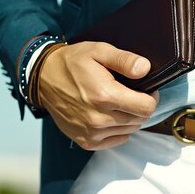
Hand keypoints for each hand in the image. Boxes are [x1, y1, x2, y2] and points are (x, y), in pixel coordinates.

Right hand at [38, 41, 158, 149]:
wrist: (43, 78)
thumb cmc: (72, 62)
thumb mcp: (99, 51)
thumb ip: (124, 60)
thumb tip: (145, 69)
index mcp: (105, 96)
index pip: (146, 108)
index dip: (151, 97)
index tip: (146, 90)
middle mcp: (98, 119)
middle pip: (139, 120)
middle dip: (139, 107)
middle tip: (129, 94)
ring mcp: (91, 133)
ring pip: (129, 131)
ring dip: (129, 118)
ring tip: (116, 103)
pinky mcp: (86, 141)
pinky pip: (116, 140)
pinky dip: (118, 130)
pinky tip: (108, 116)